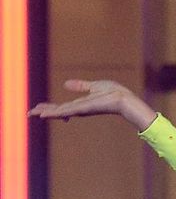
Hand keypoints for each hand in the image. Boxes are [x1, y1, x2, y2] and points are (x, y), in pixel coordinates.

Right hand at [29, 79, 156, 131]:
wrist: (124, 99)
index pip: (61, 107)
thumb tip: (65, 84)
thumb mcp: (93, 86)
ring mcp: (80, 110)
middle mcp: (79, 109)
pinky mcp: (82, 109)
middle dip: (43, 112)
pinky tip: (43, 114)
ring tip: (31, 113)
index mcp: (81, 105)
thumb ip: (80, 86)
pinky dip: (54, 113)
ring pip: (58, 112)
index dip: (50, 108)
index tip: (38, 109)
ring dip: (44, 112)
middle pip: (57, 111)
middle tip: (28, 113)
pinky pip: (65, 111)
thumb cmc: (114, 94)